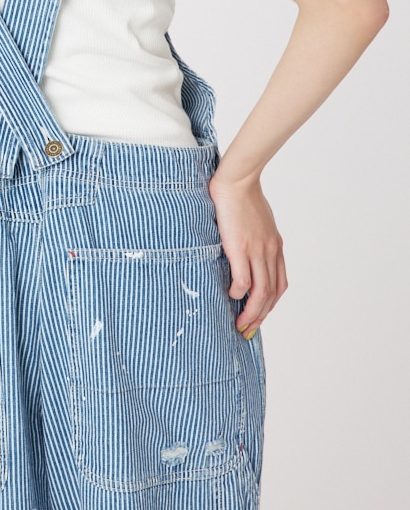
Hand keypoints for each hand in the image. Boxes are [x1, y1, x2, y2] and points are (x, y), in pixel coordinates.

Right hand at [208, 168, 288, 337]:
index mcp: (275, 247)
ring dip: (252, 312)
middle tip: (247, 329)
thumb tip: (247, 252)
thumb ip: (257, 239)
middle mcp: (270, 252)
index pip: (279, 285)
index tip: (258, 317)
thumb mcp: (259, 222)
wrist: (238, 180)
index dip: (270, 305)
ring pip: (261, 293)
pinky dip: (239, 293)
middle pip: (272, 294)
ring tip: (241, 324)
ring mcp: (257, 251)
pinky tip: (231, 296)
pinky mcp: (240, 248)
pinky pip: (244, 280)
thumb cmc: (244, 197)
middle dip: (261, 316)